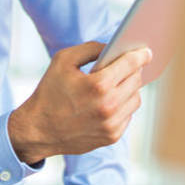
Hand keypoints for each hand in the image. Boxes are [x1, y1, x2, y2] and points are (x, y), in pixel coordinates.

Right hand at [8, 41, 151, 163]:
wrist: (38, 130)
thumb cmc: (49, 92)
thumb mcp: (63, 60)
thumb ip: (91, 48)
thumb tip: (112, 47)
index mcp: (98, 85)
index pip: (130, 65)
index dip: (141, 55)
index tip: (146, 52)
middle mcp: (108, 106)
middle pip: (136, 81)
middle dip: (134, 70)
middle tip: (130, 65)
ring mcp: (111, 124)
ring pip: (136, 99)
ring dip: (130, 88)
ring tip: (120, 82)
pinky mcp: (111, 137)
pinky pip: (128, 115)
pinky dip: (123, 105)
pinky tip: (112, 100)